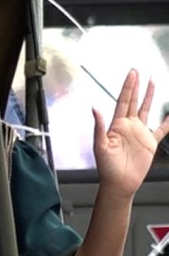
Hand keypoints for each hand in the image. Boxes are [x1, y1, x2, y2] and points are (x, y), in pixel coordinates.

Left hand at [93, 69, 168, 197]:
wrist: (119, 183)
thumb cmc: (106, 167)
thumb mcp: (100, 146)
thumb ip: (99, 127)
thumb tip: (95, 109)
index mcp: (116, 125)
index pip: (123, 101)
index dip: (128, 87)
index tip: (132, 74)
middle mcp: (128, 126)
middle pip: (134, 101)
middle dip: (136, 86)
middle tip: (138, 71)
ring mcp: (139, 133)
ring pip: (146, 110)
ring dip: (150, 97)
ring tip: (153, 82)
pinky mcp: (149, 143)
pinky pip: (161, 130)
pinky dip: (168, 122)